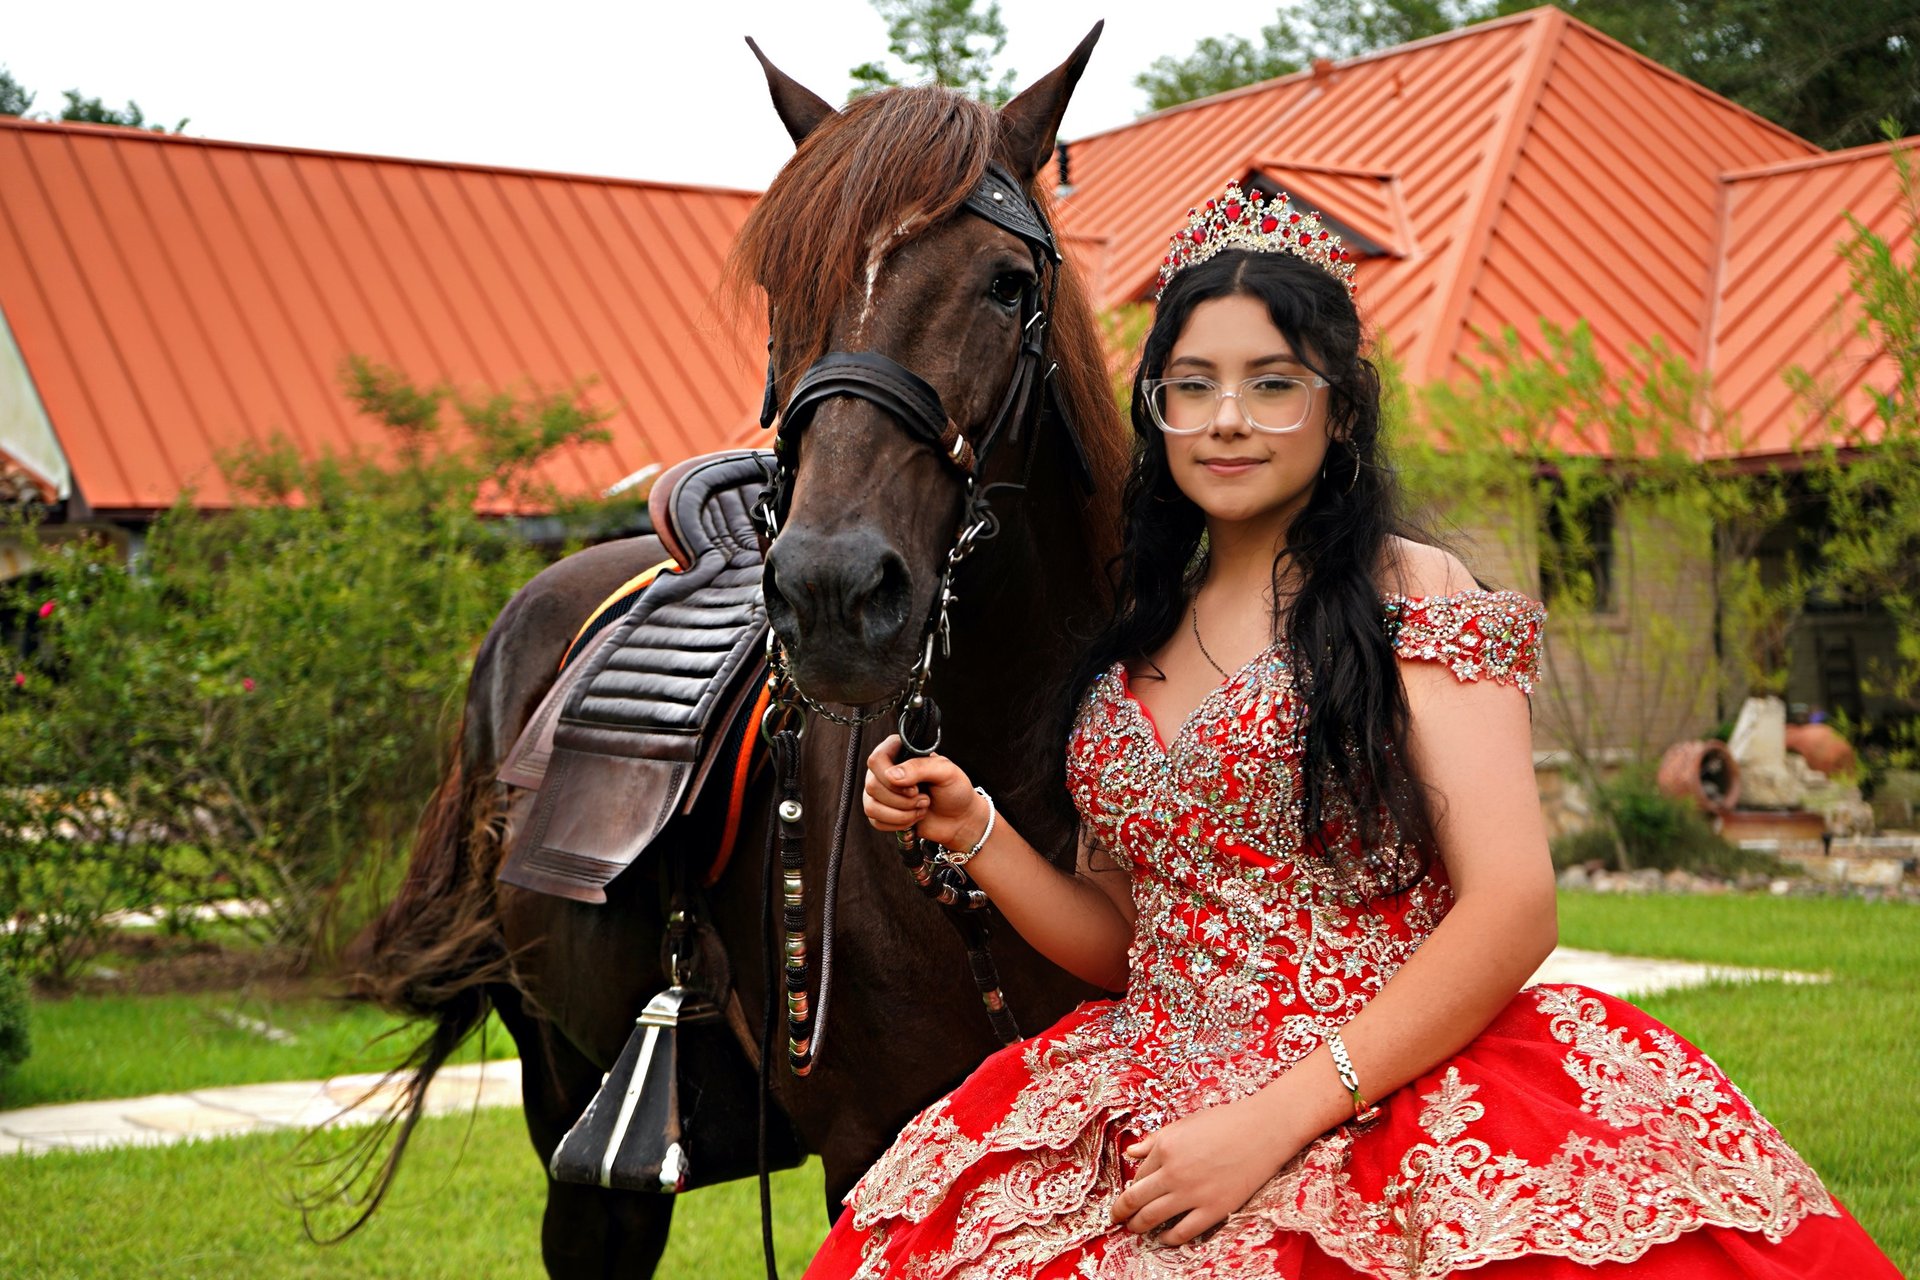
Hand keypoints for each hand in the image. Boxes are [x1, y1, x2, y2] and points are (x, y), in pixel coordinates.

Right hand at [862, 735, 988, 851]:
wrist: (960, 818)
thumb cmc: (955, 790)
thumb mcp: (945, 771)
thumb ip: (919, 767)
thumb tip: (892, 775)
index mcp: (898, 752)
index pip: (876, 760)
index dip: (891, 778)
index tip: (915, 787)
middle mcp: (885, 770)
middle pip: (872, 786)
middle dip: (903, 800)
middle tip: (924, 799)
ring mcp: (881, 792)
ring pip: (871, 806)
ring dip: (902, 814)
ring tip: (921, 808)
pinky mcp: (881, 813)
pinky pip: (876, 821)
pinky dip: (898, 824)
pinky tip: (914, 818)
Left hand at [1108, 1097, 1296, 1245]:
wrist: (1263, 1130)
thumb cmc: (1225, 1122)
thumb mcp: (1185, 1124)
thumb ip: (1155, 1140)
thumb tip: (1131, 1152)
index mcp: (1165, 1148)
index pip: (1138, 1175)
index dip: (1132, 1186)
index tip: (1131, 1193)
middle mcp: (1173, 1172)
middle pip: (1136, 1200)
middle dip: (1122, 1212)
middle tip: (1117, 1218)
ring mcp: (1193, 1193)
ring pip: (1152, 1218)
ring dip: (1138, 1226)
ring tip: (1135, 1229)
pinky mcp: (1213, 1209)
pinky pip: (1183, 1232)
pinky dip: (1168, 1239)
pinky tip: (1164, 1238)